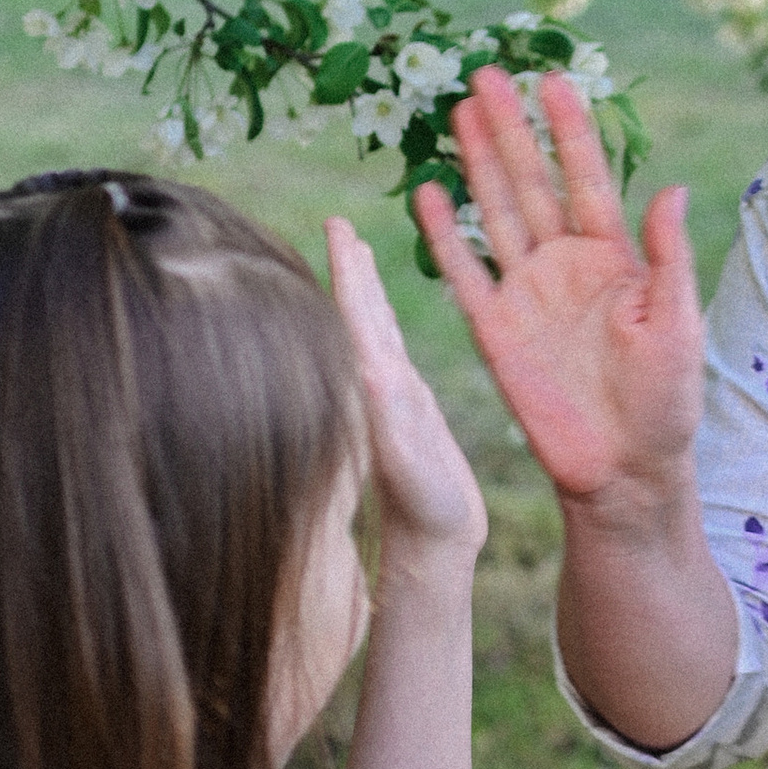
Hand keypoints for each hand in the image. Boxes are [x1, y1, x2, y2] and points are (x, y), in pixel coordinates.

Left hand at [326, 220, 488, 567]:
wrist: (433, 546)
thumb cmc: (424, 513)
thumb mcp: (408, 465)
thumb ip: (389, 420)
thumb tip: (372, 372)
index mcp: (371, 391)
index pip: (354, 319)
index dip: (346, 272)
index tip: (335, 228)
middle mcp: (375, 387)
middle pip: (360, 314)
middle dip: (351, 267)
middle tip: (339, 222)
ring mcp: (389, 397)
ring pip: (374, 329)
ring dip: (365, 289)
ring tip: (358, 251)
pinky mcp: (405, 411)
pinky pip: (393, 352)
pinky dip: (386, 322)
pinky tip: (384, 316)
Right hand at [415, 66, 703, 511]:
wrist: (624, 471)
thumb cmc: (667, 401)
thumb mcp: (677, 323)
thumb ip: (667, 256)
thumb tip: (668, 189)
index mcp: (614, 257)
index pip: (586, 177)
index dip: (569, 129)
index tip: (551, 79)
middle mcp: (566, 266)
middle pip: (532, 181)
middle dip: (510, 128)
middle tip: (485, 74)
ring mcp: (527, 294)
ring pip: (496, 212)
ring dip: (478, 163)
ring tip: (456, 111)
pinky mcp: (494, 330)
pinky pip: (463, 271)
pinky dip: (443, 233)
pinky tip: (427, 190)